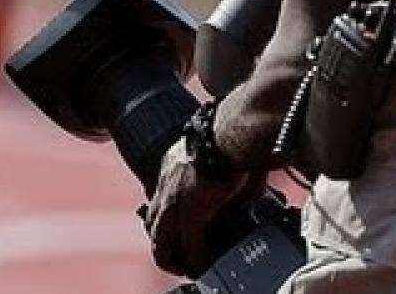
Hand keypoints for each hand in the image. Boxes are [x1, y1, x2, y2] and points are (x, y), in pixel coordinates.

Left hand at [144, 138, 251, 276]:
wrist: (234, 130)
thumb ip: (222, 177)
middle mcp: (167, 182)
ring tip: (187, 266)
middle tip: (177, 257)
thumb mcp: (218, 155)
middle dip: (163, 243)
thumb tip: (244, 189)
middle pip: (152, 222)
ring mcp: (176, 198)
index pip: (157, 199)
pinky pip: (189, 244)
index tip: (175, 231)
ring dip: (173, 257)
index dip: (164, 219)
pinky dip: (195, 258)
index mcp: (172, 165)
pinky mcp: (192, 210)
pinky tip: (202, 265)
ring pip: (161, 239)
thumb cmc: (234, 135)